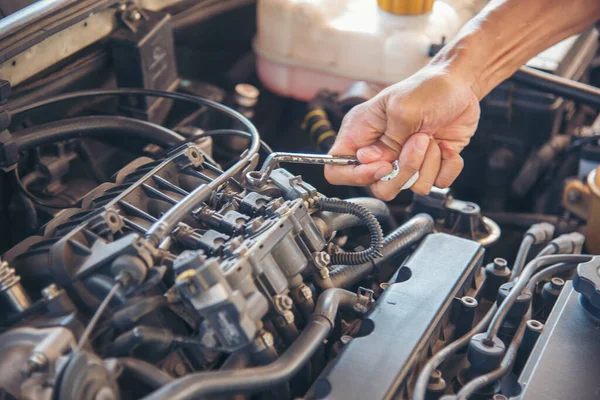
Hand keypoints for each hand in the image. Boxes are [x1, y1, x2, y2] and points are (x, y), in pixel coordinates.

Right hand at [324, 65, 479, 200]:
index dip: (357, 176)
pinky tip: (445, 145)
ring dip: (427, 163)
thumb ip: (387, 140)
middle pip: (378, 187)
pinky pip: (434, 184)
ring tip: (430, 136)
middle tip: (417, 141)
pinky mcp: (427, 166)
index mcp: (360, 133)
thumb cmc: (428, 88)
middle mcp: (379, 151)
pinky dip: (446, 166)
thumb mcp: (402, 108)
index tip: (385, 165)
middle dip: (404, 171)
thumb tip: (372, 161)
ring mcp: (404, 161)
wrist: (461, 85)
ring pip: (409, 187)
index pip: (336, 170)